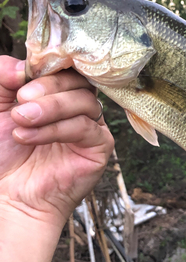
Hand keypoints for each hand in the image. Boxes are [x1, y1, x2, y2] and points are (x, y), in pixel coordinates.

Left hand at [0, 55, 113, 227]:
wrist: (7, 194)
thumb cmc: (2, 153)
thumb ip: (4, 78)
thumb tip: (24, 66)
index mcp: (57, 93)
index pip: (65, 67)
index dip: (47, 68)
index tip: (21, 78)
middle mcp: (77, 106)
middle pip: (78, 80)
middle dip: (48, 87)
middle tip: (21, 102)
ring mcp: (91, 125)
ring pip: (85, 101)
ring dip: (51, 108)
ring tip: (21, 122)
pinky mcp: (99, 147)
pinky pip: (86, 127)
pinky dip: (56, 129)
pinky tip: (30, 138)